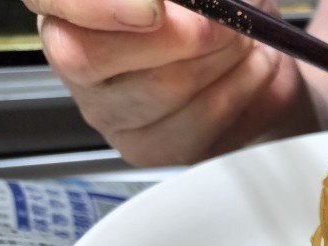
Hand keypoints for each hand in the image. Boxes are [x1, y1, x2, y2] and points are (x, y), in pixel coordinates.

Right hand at [24, 0, 317, 164]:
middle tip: (227, 22)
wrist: (258, 51)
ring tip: (244, 41)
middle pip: (91, 56)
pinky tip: (250, 70)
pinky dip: (240, 91)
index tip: (154, 10)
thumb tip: (196, 3)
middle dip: (182, 33)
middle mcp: (75, 57)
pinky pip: (196, 125)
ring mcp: (108, 111)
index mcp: (70, 4)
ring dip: (223, 59)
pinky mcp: (150, 149)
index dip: (96, 7)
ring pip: (158, 88)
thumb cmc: (221, 3)